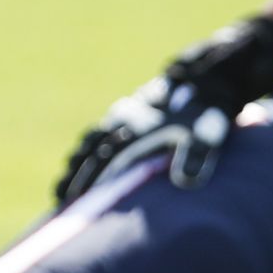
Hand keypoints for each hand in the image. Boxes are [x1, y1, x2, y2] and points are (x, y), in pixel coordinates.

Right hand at [54, 18, 272, 204]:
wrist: (212, 74)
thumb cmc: (210, 107)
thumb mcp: (209, 130)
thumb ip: (197, 155)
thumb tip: (184, 181)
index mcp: (138, 127)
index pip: (105, 158)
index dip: (88, 179)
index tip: (72, 198)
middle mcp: (126, 119)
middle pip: (92, 150)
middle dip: (75, 173)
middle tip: (59, 196)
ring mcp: (126, 114)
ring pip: (94, 140)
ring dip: (79, 161)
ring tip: (64, 184)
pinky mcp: (132, 112)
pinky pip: (104, 133)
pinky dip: (91, 148)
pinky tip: (85, 160)